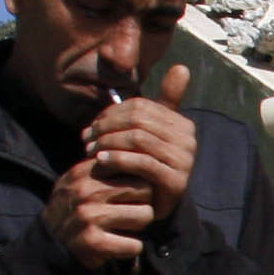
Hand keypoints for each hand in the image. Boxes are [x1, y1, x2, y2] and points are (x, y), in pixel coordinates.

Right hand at [44, 148, 155, 270]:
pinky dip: (132, 248)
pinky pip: (134, 245)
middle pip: (145, 190)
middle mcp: (86, 190)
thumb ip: (104, 166)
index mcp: (85, 172)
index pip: (133, 165)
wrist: (48, 243)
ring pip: (145, 215)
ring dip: (139, 225)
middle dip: (144, 202)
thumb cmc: (75, 208)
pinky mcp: (93, 241)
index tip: (135, 192)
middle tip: (132, 212)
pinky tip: (120, 246)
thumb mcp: (81, 180)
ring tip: (125, 228)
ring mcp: (89, 216)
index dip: (140, 181)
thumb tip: (139, 151)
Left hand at [81, 64, 197, 221]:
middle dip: (107, 128)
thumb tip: (182, 67)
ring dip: (108, 143)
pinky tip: (101, 162)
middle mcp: (187, 140)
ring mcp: (184, 161)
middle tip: (86, 139)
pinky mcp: (175, 181)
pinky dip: (117, 159)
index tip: (91, 126)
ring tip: (90, 151)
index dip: (111, 113)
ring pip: (138, 139)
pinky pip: (141, 161)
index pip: (141, 107)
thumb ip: (162, 104)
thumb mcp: (150, 134)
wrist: (154, 207)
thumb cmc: (147, 167)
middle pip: (138, 120)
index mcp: (182, 124)